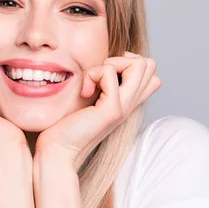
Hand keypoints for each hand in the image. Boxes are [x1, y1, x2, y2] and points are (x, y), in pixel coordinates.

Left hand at [34, 51, 161, 170]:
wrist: (58, 149)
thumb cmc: (67, 123)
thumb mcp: (90, 98)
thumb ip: (101, 84)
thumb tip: (103, 63)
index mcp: (127, 101)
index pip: (150, 72)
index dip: (128, 62)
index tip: (105, 74)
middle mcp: (130, 104)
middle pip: (149, 64)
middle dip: (122, 59)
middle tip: (101, 75)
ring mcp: (125, 107)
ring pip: (139, 64)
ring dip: (110, 63)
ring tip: (94, 82)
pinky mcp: (112, 110)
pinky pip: (109, 72)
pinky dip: (93, 74)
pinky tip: (84, 92)